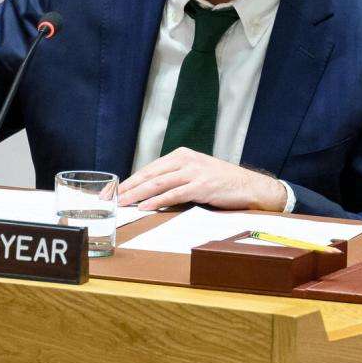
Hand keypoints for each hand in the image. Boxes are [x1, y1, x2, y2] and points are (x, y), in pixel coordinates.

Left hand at [118, 148, 287, 211]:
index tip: (114, 191)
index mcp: (181, 155)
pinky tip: (145, 207)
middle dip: (128, 187)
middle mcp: (185, 160)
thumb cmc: (222, 183)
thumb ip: (176, 178)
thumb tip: (151, 192)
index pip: (149, 169)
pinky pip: (174, 194)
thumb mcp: (196, 174)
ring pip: (158, 184)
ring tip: (123, 203)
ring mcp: (194, 172)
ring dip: (138, 194)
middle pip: (150, 175)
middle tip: (111, 198)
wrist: (250, 186)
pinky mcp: (202, 186)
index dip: (130, 180)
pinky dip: (158, 201)